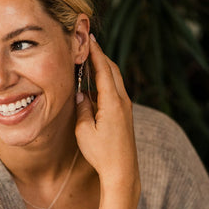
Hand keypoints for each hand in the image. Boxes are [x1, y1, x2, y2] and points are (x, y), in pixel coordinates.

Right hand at [75, 35, 139, 187]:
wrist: (122, 171)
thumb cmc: (102, 153)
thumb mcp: (84, 131)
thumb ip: (82, 109)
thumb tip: (82, 95)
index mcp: (112, 102)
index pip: (103, 70)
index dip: (96, 52)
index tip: (89, 38)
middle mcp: (123, 101)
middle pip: (113, 71)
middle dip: (101, 56)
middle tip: (89, 44)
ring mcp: (126, 108)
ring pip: (115, 80)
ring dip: (104, 68)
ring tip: (90, 60)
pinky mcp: (125, 115)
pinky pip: (116, 91)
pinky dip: (106, 82)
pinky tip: (96, 85)